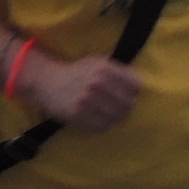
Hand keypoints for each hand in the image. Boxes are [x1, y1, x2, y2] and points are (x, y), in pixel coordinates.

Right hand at [18, 51, 141, 130]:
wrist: (47, 82)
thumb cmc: (76, 72)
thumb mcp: (95, 61)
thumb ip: (117, 67)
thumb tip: (140, 78)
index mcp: (104, 67)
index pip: (135, 85)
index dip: (135, 91)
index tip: (130, 94)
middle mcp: (96, 83)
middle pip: (128, 103)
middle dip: (126, 106)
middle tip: (120, 107)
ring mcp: (87, 100)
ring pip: (117, 117)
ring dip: (116, 117)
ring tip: (110, 113)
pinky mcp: (78, 115)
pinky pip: (102, 126)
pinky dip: (104, 124)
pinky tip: (99, 118)